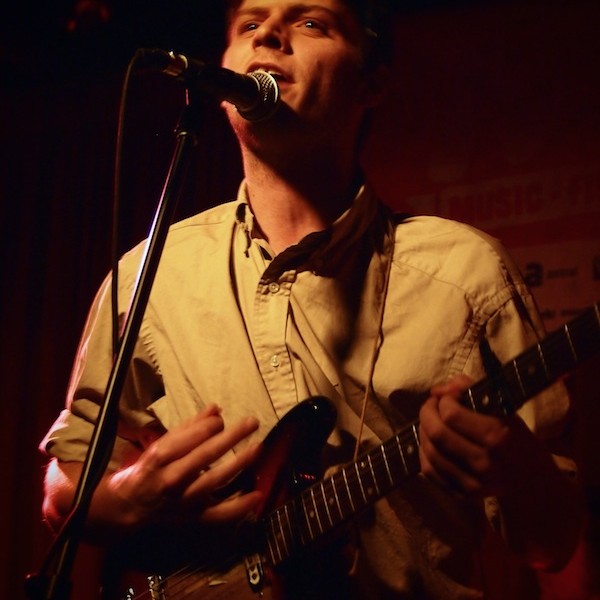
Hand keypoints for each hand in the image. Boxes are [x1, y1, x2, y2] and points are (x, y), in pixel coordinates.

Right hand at [107, 404, 261, 527]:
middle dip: (231, 437)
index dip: (209, 427)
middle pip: (205, 456)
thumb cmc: (149, 468)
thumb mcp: (162, 443)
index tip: (221, 419)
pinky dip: (238, 508)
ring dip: (239, 463)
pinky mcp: (193, 518)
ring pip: (214, 481)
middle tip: (252, 421)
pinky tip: (257, 495)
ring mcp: (184, 501)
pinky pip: (218, 515)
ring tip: (258, 447)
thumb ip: (190, 427)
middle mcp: (171, 479)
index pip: (189, 439)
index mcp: (160, 458)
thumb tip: (216, 409)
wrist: (129, 506)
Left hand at [418, 375, 537, 497]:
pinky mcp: (462, 496)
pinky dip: (424, 453)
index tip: (448, 397)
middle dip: (427, 413)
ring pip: (429, 451)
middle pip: (437, 433)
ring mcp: (472, 483)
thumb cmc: (517, 440)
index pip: (451, 414)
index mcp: (496, 436)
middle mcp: (483, 462)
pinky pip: (429, 471)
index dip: (443, 400)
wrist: (534, 483)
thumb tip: (438, 390)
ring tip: (430, 422)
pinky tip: (431, 442)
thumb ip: (470, 390)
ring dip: (423, 431)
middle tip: (431, 406)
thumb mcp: (504, 410)